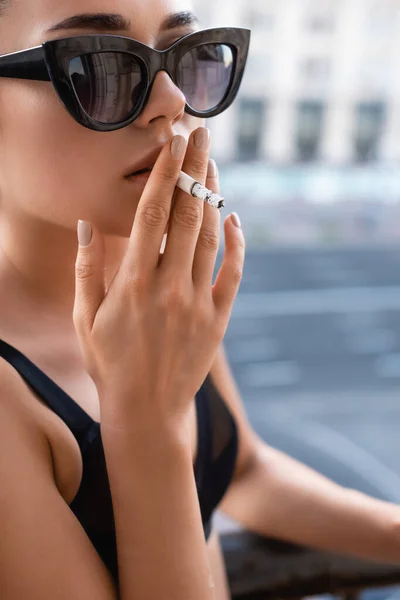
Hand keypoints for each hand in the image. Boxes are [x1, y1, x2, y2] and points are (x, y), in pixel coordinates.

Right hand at [73, 128, 244, 429]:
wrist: (146, 412)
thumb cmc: (108, 363)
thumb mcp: (84, 317)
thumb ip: (86, 267)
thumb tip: (88, 222)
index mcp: (132, 282)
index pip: (151, 213)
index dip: (164, 172)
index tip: (173, 140)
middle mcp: (169, 286)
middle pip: (186, 214)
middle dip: (194, 168)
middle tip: (201, 133)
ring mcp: (198, 303)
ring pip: (211, 238)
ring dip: (214, 197)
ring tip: (214, 166)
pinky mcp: (218, 320)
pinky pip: (232, 274)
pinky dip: (236, 245)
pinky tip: (235, 219)